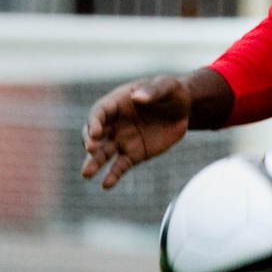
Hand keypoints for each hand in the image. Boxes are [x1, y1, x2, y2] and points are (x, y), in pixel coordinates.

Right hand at [81, 75, 193, 189]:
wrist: (184, 110)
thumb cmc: (172, 92)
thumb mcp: (167, 86)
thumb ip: (153, 90)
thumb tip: (137, 97)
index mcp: (118, 102)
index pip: (99, 112)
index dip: (94, 122)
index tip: (95, 133)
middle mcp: (114, 123)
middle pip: (94, 134)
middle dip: (89, 142)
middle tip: (91, 149)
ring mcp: (122, 140)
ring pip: (103, 153)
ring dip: (93, 163)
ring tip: (86, 174)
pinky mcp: (133, 155)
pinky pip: (120, 166)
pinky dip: (112, 175)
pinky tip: (107, 185)